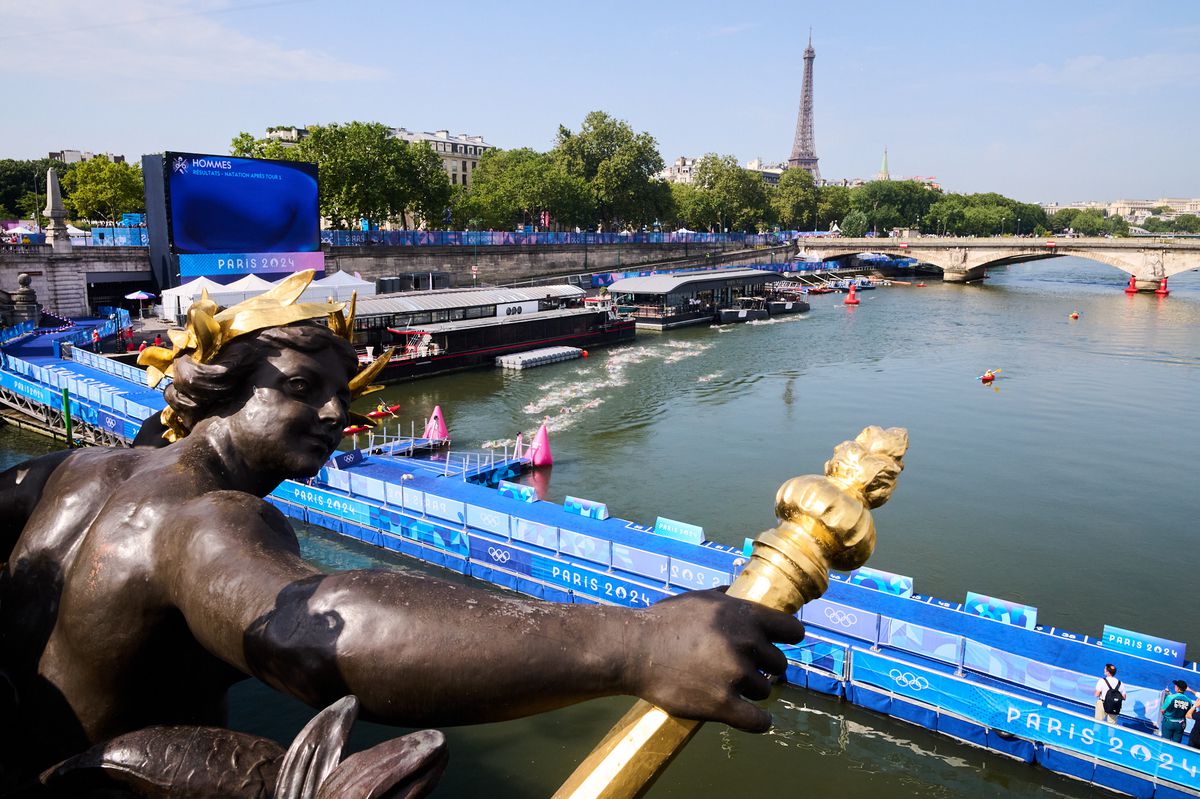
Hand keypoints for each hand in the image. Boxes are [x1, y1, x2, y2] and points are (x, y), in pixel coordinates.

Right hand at [624, 589, 804, 732]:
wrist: (634, 649)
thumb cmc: (664, 621)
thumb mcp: (700, 599)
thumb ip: (727, 599)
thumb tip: (739, 594)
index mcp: (745, 615)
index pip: (793, 630)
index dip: (788, 639)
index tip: (780, 645)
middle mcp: (746, 643)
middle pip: (779, 665)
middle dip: (763, 667)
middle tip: (741, 668)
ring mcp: (736, 675)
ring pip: (765, 690)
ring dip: (751, 691)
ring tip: (727, 686)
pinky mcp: (723, 704)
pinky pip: (758, 721)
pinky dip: (758, 722)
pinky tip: (752, 718)